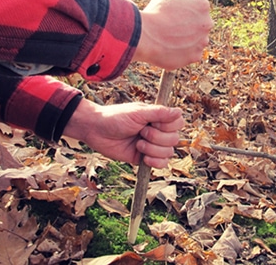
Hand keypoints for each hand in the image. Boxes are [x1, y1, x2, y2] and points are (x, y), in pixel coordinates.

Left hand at [63, 99, 183, 167]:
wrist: (96, 131)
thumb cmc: (116, 117)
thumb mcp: (138, 113)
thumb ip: (159, 113)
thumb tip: (179, 111)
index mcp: (158, 118)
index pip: (178, 123)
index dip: (168, 125)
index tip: (153, 122)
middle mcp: (158, 131)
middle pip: (174, 139)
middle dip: (157, 137)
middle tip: (141, 132)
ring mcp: (152, 145)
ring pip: (168, 153)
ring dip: (153, 149)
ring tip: (138, 144)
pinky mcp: (145, 158)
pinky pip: (161, 164)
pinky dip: (155, 162)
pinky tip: (144, 158)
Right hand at [133, 0, 212, 69]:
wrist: (146, 35)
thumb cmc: (154, 13)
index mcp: (202, 6)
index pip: (201, 7)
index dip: (191, 10)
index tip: (185, 13)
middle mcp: (206, 24)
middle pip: (202, 24)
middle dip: (192, 25)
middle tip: (177, 26)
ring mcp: (202, 42)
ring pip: (198, 40)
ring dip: (189, 40)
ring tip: (173, 39)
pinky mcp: (194, 57)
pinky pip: (191, 54)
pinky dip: (183, 52)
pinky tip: (172, 48)